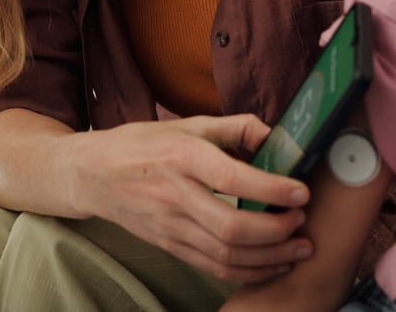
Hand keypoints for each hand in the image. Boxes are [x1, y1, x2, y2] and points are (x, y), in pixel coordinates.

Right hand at [69, 114, 314, 282]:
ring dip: (269, 257)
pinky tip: (272, 264)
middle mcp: (175, 194)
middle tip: (302, 222)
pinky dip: (247, 272)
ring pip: (225, 254)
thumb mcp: (188, 124)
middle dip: (276, 231)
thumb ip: (235, 127)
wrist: (93, 174)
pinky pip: (212, 267)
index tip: (301, 192)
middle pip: (230, 227)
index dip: (271, 189)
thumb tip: (278, 135)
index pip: (231, 178)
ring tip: (299, 248)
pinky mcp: (169, 245)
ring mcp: (170, 225)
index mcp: (183, 156)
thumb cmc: (143, 144)